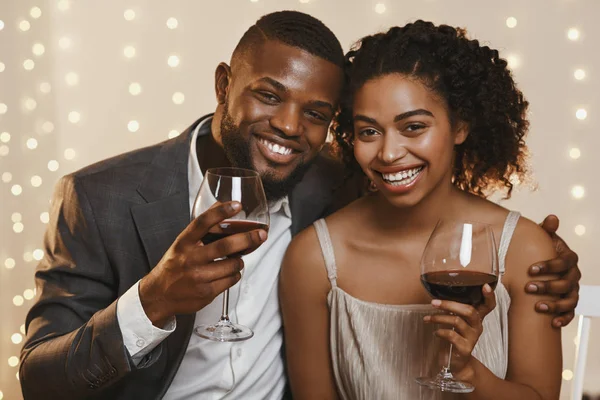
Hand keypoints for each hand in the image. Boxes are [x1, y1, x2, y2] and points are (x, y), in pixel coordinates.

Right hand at [139, 201, 267, 326]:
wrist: (159, 295)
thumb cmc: (175, 265)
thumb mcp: (182, 243)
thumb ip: (201, 227)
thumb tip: (220, 204)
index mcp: (184, 243)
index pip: (202, 223)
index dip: (221, 212)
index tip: (237, 205)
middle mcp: (190, 258)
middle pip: (225, 246)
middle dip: (247, 239)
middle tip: (261, 235)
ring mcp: (198, 277)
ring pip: (233, 264)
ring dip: (239, 260)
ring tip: (235, 259)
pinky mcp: (206, 292)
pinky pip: (231, 280)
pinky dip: (235, 275)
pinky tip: (227, 273)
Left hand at [424, 284, 496, 376]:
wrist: (457, 362)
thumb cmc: (455, 337)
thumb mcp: (457, 322)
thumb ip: (454, 309)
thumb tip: (437, 294)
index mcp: (477, 317)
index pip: (489, 305)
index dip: (489, 296)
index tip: (485, 286)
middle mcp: (477, 326)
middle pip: (469, 311)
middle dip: (449, 304)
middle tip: (434, 302)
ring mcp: (472, 338)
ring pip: (457, 321)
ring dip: (439, 318)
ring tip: (428, 318)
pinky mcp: (464, 348)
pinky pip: (451, 336)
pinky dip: (440, 331)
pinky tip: (435, 332)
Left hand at [526, 215, 580, 327]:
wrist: (540, 265)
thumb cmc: (540, 250)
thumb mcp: (542, 238)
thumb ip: (546, 230)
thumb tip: (552, 218)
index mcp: (569, 258)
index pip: (564, 262)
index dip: (549, 266)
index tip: (531, 269)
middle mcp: (574, 275)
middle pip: (566, 283)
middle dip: (548, 286)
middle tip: (529, 287)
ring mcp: (573, 290)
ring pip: (570, 300)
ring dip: (555, 305)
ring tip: (538, 307)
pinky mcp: (569, 303)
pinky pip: (570, 313)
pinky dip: (563, 318)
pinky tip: (552, 323)